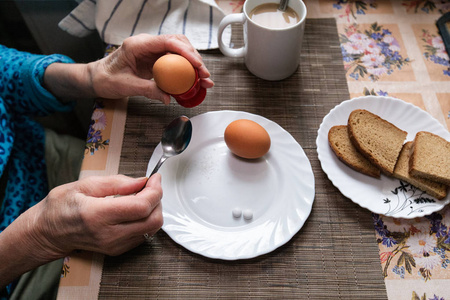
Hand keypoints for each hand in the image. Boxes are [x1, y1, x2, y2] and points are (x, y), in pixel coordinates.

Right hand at [31, 174, 162, 257]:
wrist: (48, 233)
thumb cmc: (62, 206)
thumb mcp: (85, 184)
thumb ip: (117, 183)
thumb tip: (142, 181)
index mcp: (98, 215)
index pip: (141, 207)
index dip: (155, 191)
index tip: (155, 178)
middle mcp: (108, 234)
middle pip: (153, 220)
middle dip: (158, 200)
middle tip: (150, 186)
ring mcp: (114, 245)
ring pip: (152, 229)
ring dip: (154, 209)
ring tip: (141, 196)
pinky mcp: (118, 250)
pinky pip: (144, 235)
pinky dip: (146, 219)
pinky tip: (135, 209)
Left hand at [89, 34, 213, 103]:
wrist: (97, 78)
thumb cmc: (106, 78)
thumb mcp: (127, 86)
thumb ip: (148, 90)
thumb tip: (168, 98)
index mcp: (138, 45)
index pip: (168, 42)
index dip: (186, 52)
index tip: (197, 65)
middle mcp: (147, 44)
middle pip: (178, 43)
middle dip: (194, 58)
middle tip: (204, 75)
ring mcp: (152, 51)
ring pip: (179, 51)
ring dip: (193, 64)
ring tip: (203, 79)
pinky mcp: (155, 59)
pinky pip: (174, 61)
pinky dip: (186, 69)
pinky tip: (193, 80)